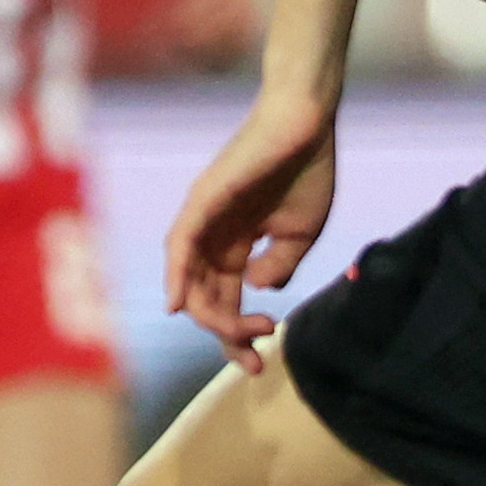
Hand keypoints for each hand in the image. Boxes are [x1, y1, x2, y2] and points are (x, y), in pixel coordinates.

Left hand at [164, 82, 338, 371]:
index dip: (237, 334)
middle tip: (256, 355)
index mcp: (236, 244)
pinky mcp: (204, 199)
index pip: (225, 299)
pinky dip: (177, 274)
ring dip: (211, 315)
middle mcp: (213, 235)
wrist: (308, 124)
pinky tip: (179, 304)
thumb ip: (280, 265)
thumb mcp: (300, 233)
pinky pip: (181, 242)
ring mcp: (204, 218)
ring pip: (192, 279)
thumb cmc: (306, 170)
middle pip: (205, 297)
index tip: (260, 362)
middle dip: (228, 333)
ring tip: (242, 335)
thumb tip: (259, 290)